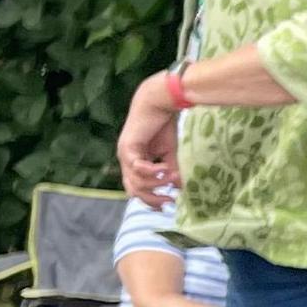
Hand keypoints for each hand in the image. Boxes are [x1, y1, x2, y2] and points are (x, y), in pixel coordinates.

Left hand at [117, 74, 180, 205]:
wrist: (157, 103)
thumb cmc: (163, 125)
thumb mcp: (170, 154)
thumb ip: (172, 172)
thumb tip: (181, 190)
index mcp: (135, 163)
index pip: (137, 190)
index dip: (151, 200)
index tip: (168, 204)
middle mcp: (126, 161)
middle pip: (134, 191)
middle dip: (152, 199)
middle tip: (169, 199)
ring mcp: (124, 155)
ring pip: (135, 183)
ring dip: (156, 183)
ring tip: (173, 176)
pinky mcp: (127, 147)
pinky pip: (137, 168)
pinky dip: (152, 172)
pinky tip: (165, 169)